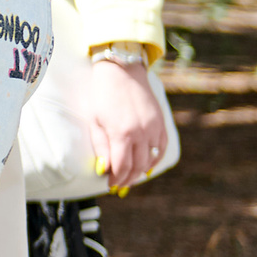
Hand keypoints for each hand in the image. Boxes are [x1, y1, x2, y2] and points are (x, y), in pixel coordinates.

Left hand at [89, 54, 165, 189]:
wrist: (122, 71)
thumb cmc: (102, 94)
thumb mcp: (95, 120)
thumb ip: (101, 146)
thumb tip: (103, 170)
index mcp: (122, 133)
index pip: (122, 167)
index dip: (116, 180)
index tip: (110, 186)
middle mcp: (142, 133)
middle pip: (138, 167)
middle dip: (128, 179)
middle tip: (119, 186)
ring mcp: (154, 128)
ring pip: (151, 160)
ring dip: (141, 172)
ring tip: (130, 178)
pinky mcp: (161, 123)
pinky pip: (162, 148)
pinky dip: (154, 160)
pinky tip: (146, 165)